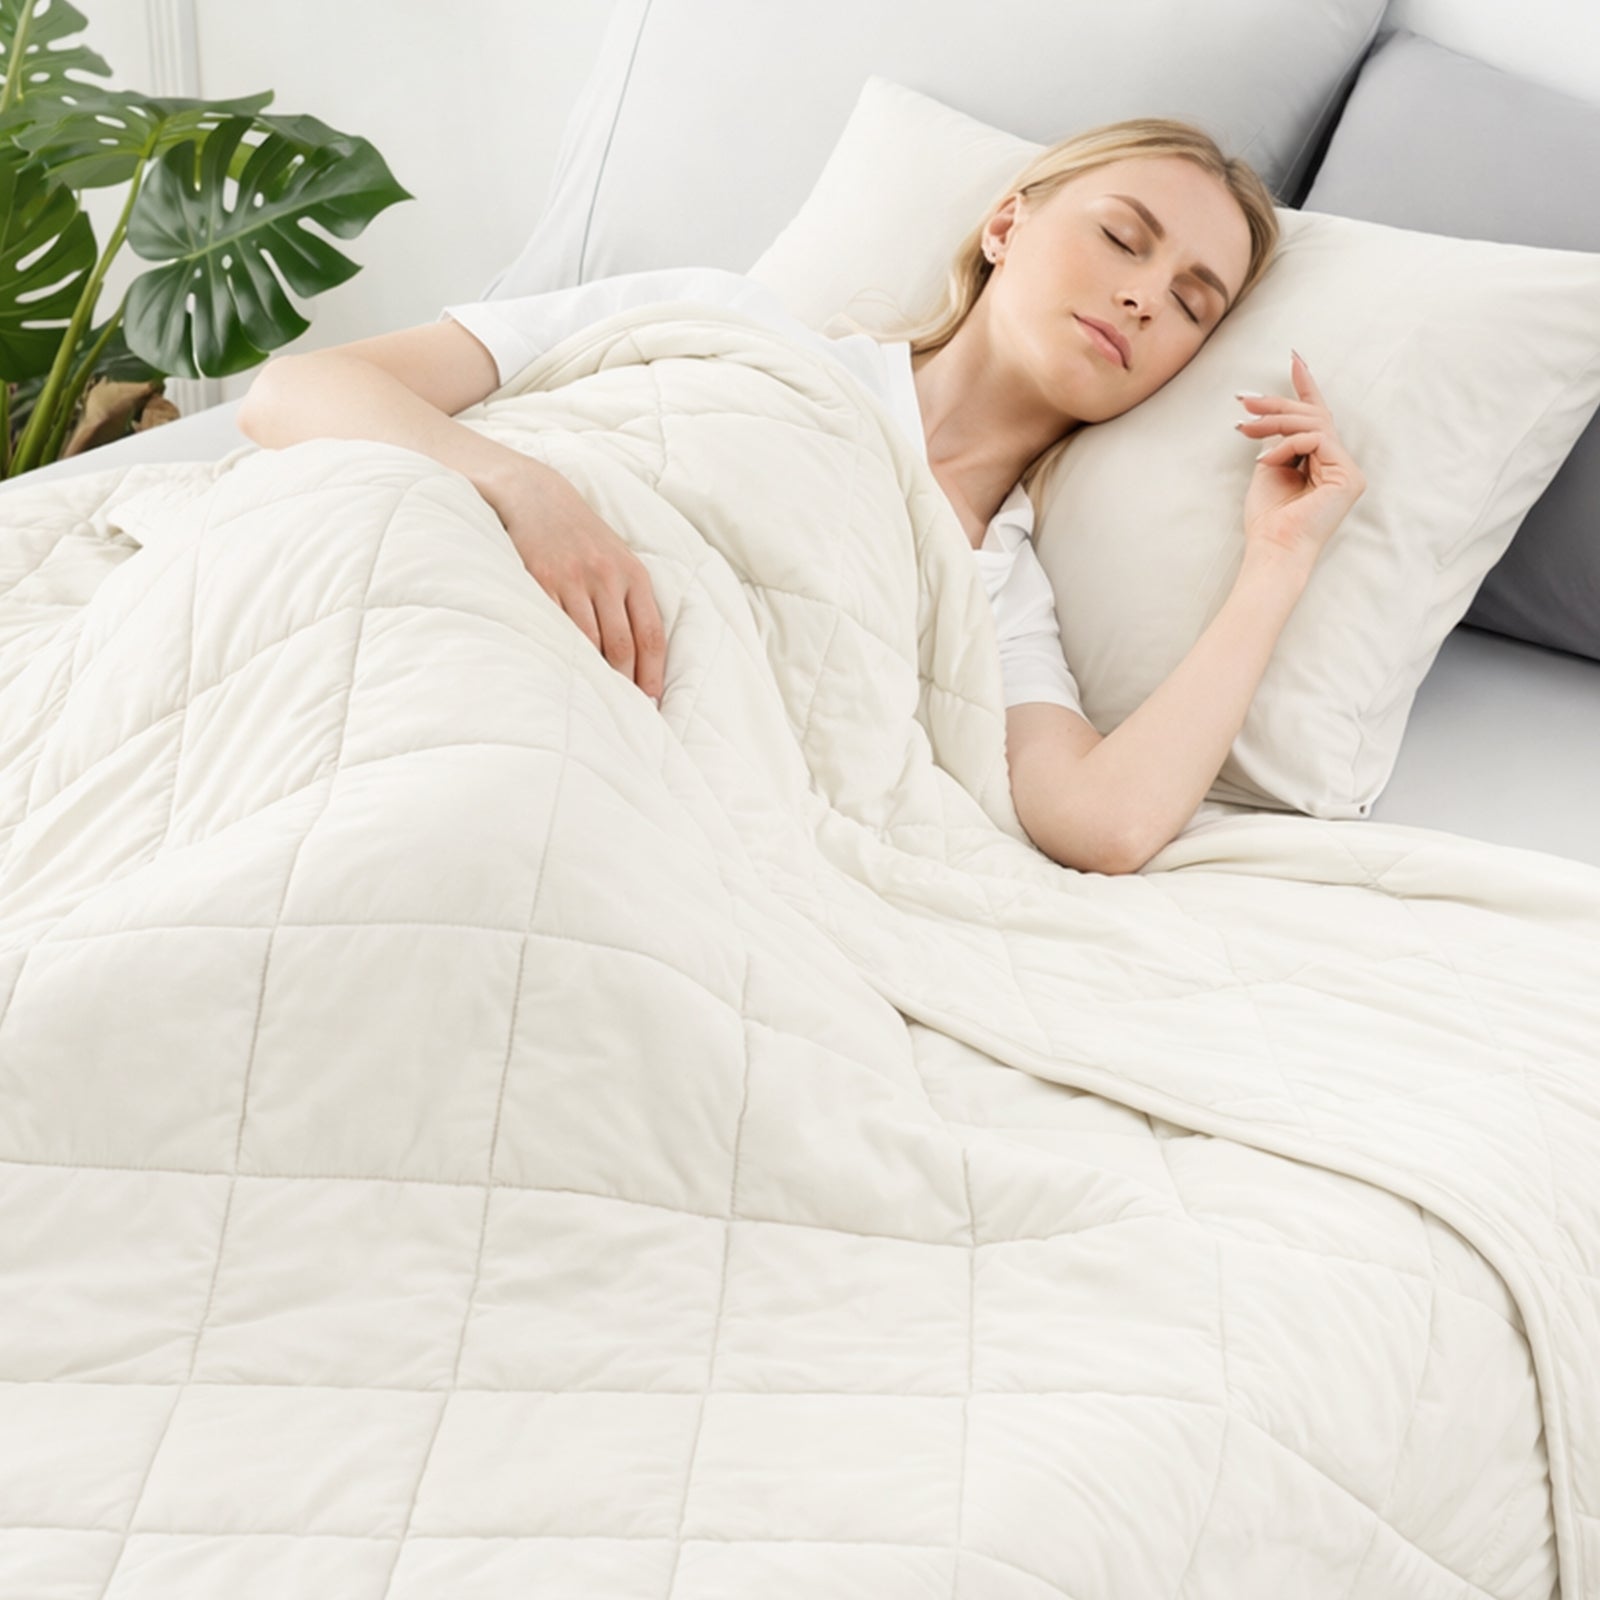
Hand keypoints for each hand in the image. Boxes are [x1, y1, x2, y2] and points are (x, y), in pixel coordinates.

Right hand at [496, 462, 665, 707]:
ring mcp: (571, 579)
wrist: (537, 497)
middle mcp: (606, 576)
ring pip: (588, 642)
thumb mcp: (618, 559)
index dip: (653, 673)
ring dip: (592, 674)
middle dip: (625, 682)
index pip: (651, 635)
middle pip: (622, 645)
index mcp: (632, 574)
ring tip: (596, 699)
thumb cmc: (583, 538)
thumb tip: (642, 657)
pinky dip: (560, 653)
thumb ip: (631, 600)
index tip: (652, 701)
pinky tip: (563, 670)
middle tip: (625, 710)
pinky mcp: (538, 581)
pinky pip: (554, 628)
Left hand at [1235, 351, 1365, 571]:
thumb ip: (1279, 440)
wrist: (1272, 549)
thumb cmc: (1267, 518)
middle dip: (1275, 405)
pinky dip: (1287, 445)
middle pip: (1313, 416)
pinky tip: (1267, 460)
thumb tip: (1274, 415)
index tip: (1294, 358)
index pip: (1316, 418)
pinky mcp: (1348, 476)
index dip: (1306, 386)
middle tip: (1243, 402)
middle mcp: (1340, 464)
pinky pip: (1316, 440)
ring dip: (1275, 421)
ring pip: (1314, 423)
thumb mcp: (1269, 467)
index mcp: (1323, 462)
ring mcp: (1348, 470)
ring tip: (1246, 429)